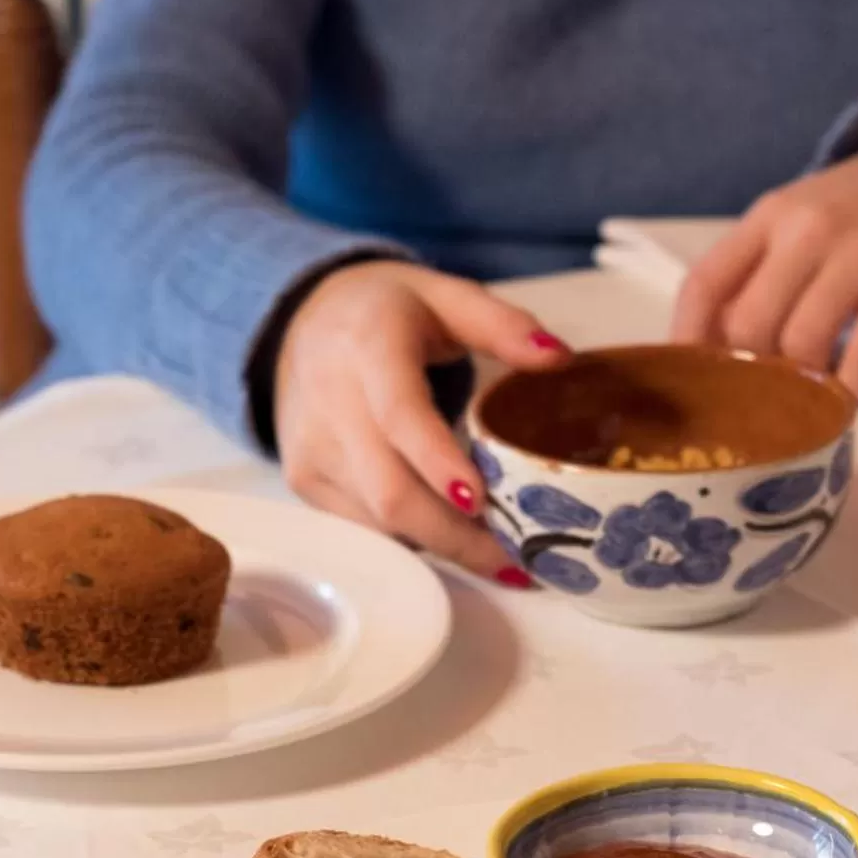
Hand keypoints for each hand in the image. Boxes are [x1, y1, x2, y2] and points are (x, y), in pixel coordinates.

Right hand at [274, 260, 569, 581]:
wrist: (298, 320)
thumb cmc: (386, 311)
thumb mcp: (445, 295)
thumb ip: (502, 324)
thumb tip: (559, 357)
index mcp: (369, 348)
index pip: (400, 415)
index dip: (438, 463)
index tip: (482, 502)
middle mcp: (331, 404)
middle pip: (392, 492)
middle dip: (458, 538)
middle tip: (520, 561)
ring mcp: (312, 451)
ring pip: (380, 522)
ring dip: (443, 547)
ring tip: (498, 556)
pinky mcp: (304, 483)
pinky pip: (364, 527)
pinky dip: (412, 541)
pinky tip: (452, 538)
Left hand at [672, 138, 857, 399]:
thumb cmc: (853, 209)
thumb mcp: (794, 221)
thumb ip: (755, 272)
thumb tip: (711, 347)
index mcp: (768, 217)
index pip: (704, 283)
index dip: (687, 340)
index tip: (690, 379)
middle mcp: (807, 230)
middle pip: (749, 324)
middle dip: (750, 371)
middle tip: (765, 393)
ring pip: (803, 343)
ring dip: (802, 384)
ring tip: (810, 396)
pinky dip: (853, 385)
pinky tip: (851, 394)